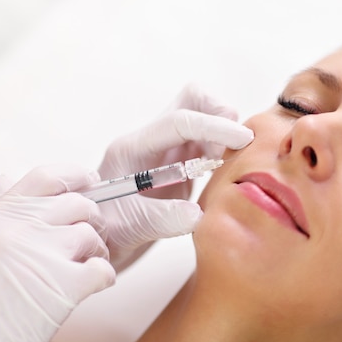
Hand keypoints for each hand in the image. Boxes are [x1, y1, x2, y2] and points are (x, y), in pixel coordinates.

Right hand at [0, 165, 115, 341]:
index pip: (46, 177)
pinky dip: (104, 277)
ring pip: (91, 235)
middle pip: (78, 204)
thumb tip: (7, 180)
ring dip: (97, 252)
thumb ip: (5, 218)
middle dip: (92, 221)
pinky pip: (103, 269)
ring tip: (85, 268)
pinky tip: (92, 287)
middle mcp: (19, 228)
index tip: (91, 179)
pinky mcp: (63, 286)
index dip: (75, 174)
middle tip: (90, 242)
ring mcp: (42, 254)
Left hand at [97, 84, 253, 270]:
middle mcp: (153, 141)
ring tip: (230, 164)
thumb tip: (197, 215)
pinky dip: (226, 149)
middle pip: (191, 100)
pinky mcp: (182, 163)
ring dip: (225, 133)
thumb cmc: (106, 234)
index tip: (243, 139)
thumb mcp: (127, 230)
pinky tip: (226, 173)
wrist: (98, 241)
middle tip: (237, 144)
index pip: (178, 122)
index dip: (213, 126)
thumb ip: (161, 220)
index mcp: (135, 148)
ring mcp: (168, 150)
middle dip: (220, 113)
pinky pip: (210, 142)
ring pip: (204, 116)